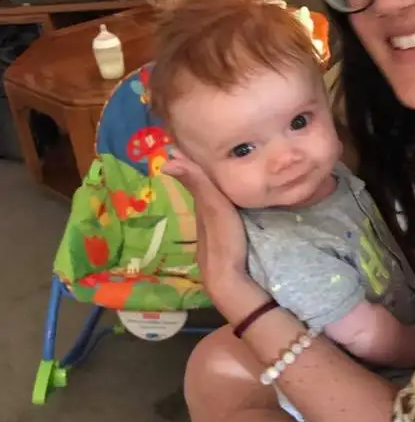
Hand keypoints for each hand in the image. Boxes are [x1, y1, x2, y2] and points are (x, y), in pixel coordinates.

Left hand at [162, 151, 262, 320]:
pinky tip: (240, 203)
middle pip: (207, 189)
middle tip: (220, 149)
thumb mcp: (212, 208)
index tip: (200, 139)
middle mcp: (206, 218)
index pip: (197, 177)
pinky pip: (229, 215)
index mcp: (201, 206)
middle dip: (210, 171)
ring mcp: (217, 232)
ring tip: (234, 170)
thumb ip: (197, 184)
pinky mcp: (230, 242)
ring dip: (222, 189)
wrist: (230, 282)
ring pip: (218, 203)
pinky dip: (231, 204)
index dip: (197, 159)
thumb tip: (168, 159)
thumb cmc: (222, 242)